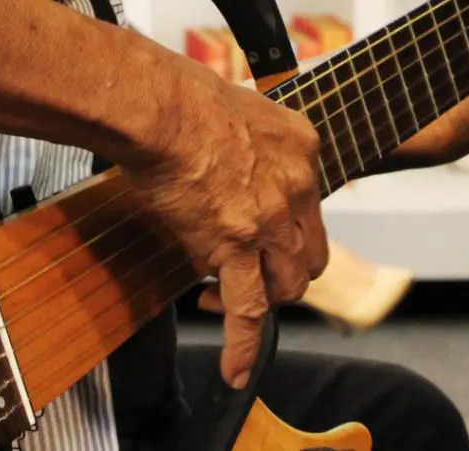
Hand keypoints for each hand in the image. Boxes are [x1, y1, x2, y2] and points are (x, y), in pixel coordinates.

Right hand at [123, 62, 328, 388]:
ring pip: (285, 286)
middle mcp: (297, 187)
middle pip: (308, 255)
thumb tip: (232, 162)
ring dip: (261, 300)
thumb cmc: (182, 97)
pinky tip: (237, 372)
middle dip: (281, 273)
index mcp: (303, 149)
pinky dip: (243, 347)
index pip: (309, 209)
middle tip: (246, 274)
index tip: (258, 237)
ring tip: (222, 302)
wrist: (159, 106)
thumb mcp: (243, 108)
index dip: (285, 232)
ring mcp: (270, 221)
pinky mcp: (234, 246)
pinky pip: (247, 311)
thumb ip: (251, 143)